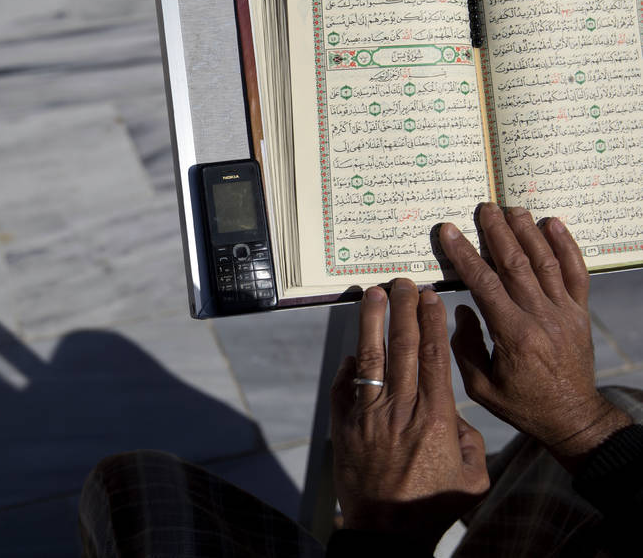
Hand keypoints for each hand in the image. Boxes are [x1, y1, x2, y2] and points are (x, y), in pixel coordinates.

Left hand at [331, 280, 488, 547]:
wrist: (387, 533)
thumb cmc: (433, 507)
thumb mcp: (471, 477)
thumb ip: (468, 439)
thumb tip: (452, 414)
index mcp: (435, 419)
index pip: (433, 358)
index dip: (430, 323)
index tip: (429, 297)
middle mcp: (401, 410)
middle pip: (401, 348)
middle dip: (402, 310)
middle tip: (401, 282)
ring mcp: (368, 417)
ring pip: (369, 359)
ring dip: (371, 323)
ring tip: (372, 294)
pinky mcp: (343, 428)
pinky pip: (344, 388)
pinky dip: (347, 366)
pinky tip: (352, 347)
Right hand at [439, 204, 631, 471]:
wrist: (572, 417)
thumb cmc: (522, 405)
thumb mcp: (480, 386)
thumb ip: (465, 347)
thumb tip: (460, 310)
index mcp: (514, 336)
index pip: (484, 285)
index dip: (465, 255)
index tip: (449, 232)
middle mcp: (542, 318)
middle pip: (516, 265)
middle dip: (496, 233)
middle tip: (482, 208)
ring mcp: (565, 313)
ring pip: (545, 263)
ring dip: (527, 232)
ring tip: (512, 209)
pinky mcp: (580, 313)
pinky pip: (576, 273)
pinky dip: (566, 246)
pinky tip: (554, 224)